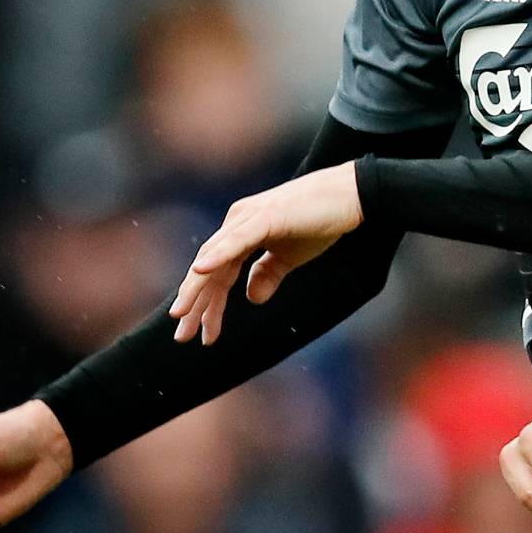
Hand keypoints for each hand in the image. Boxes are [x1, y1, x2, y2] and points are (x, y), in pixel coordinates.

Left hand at [171, 163, 363, 344]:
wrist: (350, 195)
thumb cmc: (321, 221)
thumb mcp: (291, 257)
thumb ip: (268, 274)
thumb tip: (251, 299)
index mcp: (241, 232)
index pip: (216, 273)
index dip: (207, 304)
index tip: (199, 332)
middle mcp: (237, 222)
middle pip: (207, 269)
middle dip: (194, 303)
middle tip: (182, 336)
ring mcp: (248, 218)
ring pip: (213, 257)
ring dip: (196, 287)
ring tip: (182, 314)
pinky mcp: (264, 217)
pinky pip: (236, 241)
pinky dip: (216, 256)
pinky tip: (200, 272)